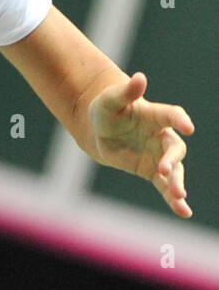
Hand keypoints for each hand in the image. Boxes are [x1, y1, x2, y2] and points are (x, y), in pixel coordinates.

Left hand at [89, 72, 193, 217]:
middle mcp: (162, 136)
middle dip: (171, 159)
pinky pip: (165, 186)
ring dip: (177, 183)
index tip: (188, 127)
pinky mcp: (152, 171)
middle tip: (164, 169)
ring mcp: (159, 155)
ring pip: (174, 171)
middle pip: (174, 149)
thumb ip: (125, 92)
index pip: (172, 116)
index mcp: (155, 116)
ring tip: (180, 198)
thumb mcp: (110, 100)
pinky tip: (183, 212)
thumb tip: (138, 77)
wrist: (101, 130)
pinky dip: (173, 199)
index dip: (180, 120)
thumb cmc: (107, 109)